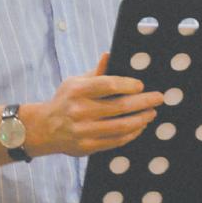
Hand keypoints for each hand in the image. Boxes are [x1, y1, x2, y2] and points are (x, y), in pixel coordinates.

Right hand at [23, 53, 163, 156]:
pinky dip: (131, 133)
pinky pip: (115, 141)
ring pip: (121, 126)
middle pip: (119, 107)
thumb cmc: (65, 101)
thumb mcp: (74, 82)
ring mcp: (84, 131)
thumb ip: (95, 72)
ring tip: (151, 113)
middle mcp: (80, 111)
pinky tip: (139, 127)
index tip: (141, 85)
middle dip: (143, 102)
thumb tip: (110, 55)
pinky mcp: (87, 147)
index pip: (108, 85)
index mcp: (77, 91)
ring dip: (141, 119)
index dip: (128, 85)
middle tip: (158, 98)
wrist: (43, 129)